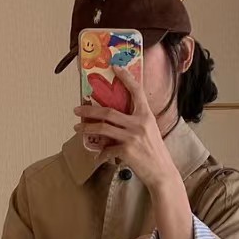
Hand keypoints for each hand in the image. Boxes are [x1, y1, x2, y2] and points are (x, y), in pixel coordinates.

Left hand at [73, 66, 178, 192]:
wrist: (162, 172)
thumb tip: (116, 117)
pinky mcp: (126, 150)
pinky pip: (107, 149)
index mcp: (147, 115)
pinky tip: (97, 157)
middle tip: (77, 110)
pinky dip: (101, 154)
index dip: (126, 77)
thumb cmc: (155, 151)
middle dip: (89, 111)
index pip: (137, 91)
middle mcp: (139, 123)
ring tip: (77, 129)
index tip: (116, 67)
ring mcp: (132, 137)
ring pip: (103, 128)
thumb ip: (136, 121)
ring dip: (87, 129)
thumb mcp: (150, 130)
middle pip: (108, 112)